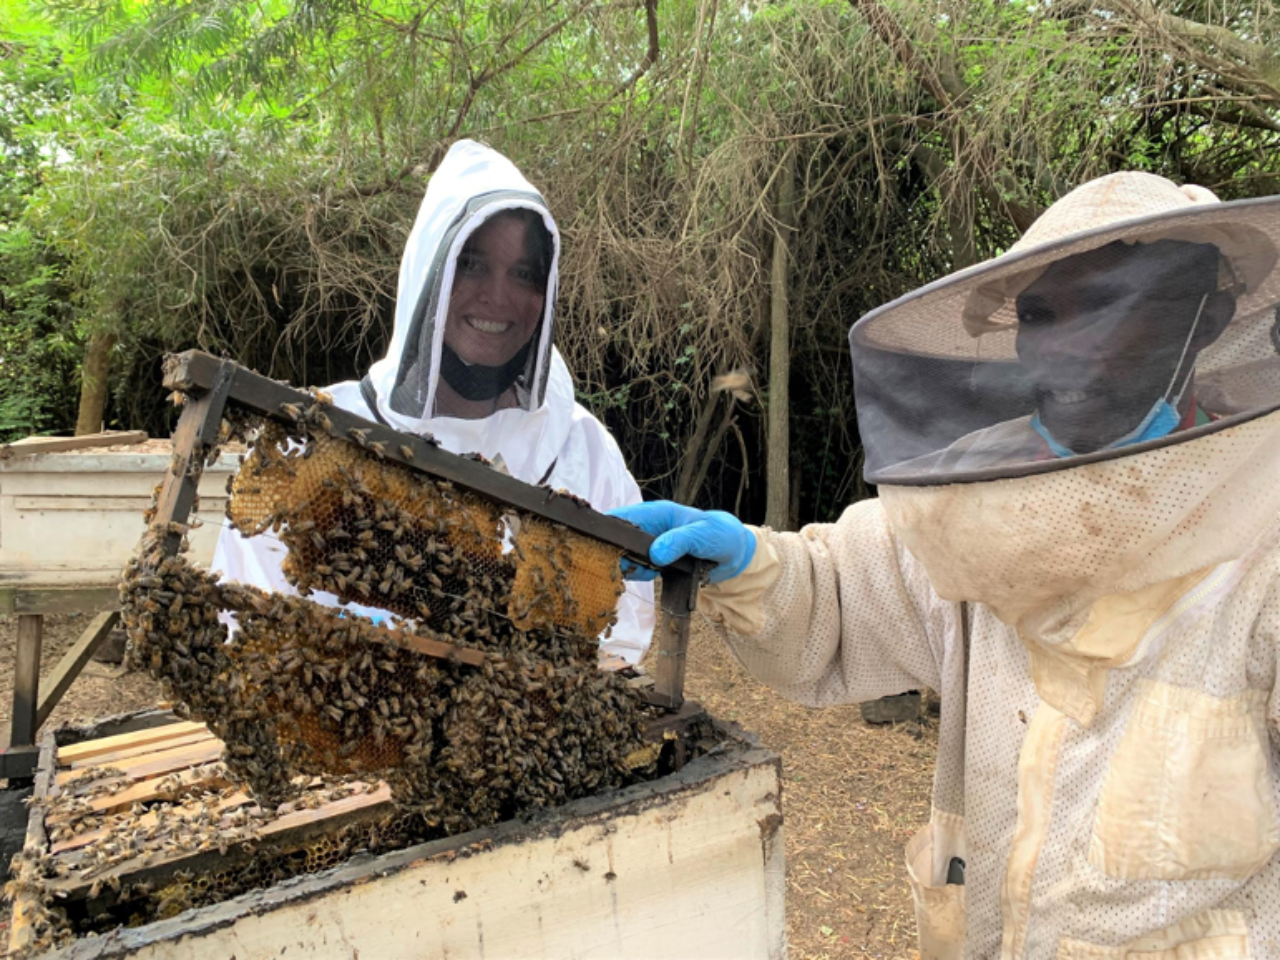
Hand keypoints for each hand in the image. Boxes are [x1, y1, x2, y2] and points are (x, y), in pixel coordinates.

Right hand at [609, 501, 754, 583]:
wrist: (732, 553)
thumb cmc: (720, 535)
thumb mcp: (704, 535)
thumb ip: (680, 541)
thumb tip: (656, 553)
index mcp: (656, 514)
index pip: (621, 518)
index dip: (608, 531)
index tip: (603, 549)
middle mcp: (648, 527)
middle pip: (616, 540)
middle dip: (618, 555)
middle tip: (632, 567)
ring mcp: (649, 545)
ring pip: (623, 556)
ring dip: (629, 568)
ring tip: (651, 572)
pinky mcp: (653, 560)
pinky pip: (635, 569)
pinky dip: (638, 575)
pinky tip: (653, 576)